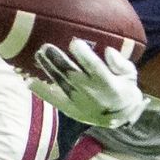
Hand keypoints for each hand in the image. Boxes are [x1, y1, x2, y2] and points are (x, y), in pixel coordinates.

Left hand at [27, 39, 145, 127]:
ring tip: (39, 55)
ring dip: (48, 68)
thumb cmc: (125, 89)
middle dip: (58, 60)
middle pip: (72, 74)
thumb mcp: (130, 75)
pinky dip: (41, 91)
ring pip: (60, 83)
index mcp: (108, 83)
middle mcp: (91, 93)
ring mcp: (79, 102)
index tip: (74, 42)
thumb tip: (108, 51)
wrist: (121, 116)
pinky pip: (54, 99)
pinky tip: (29, 81)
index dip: (84, 55)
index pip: (94, 67)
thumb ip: (120, 63)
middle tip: (46, 46)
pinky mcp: (70, 109)